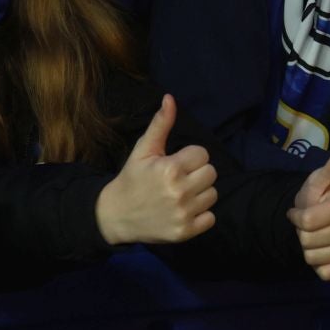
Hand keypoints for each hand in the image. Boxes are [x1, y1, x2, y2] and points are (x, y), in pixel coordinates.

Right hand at [96, 95, 218, 245]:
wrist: (116, 215)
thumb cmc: (133, 178)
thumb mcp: (143, 149)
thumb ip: (160, 124)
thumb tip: (170, 98)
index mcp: (170, 168)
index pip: (202, 154)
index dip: (189, 157)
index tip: (175, 163)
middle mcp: (179, 191)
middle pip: (211, 173)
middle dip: (197, 173)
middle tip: (180, 177)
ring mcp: (184, 214)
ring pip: (212, 195)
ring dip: (200, 193)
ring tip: (181, 193)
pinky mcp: (186, 232)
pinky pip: (210, 218)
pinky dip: (200, 214)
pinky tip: (184, 210)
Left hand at [287, 140, 329, 279]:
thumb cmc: (326, 198)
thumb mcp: (322, 180)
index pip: (306, 221)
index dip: (297, 217)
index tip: (301, 212)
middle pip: (307, 241)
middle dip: (302, 233)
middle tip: (311, 225)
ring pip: (312, 258)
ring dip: (309, 249)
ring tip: (318, 237)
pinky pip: (324, 274)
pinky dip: (319, 265)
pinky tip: (325, 252)